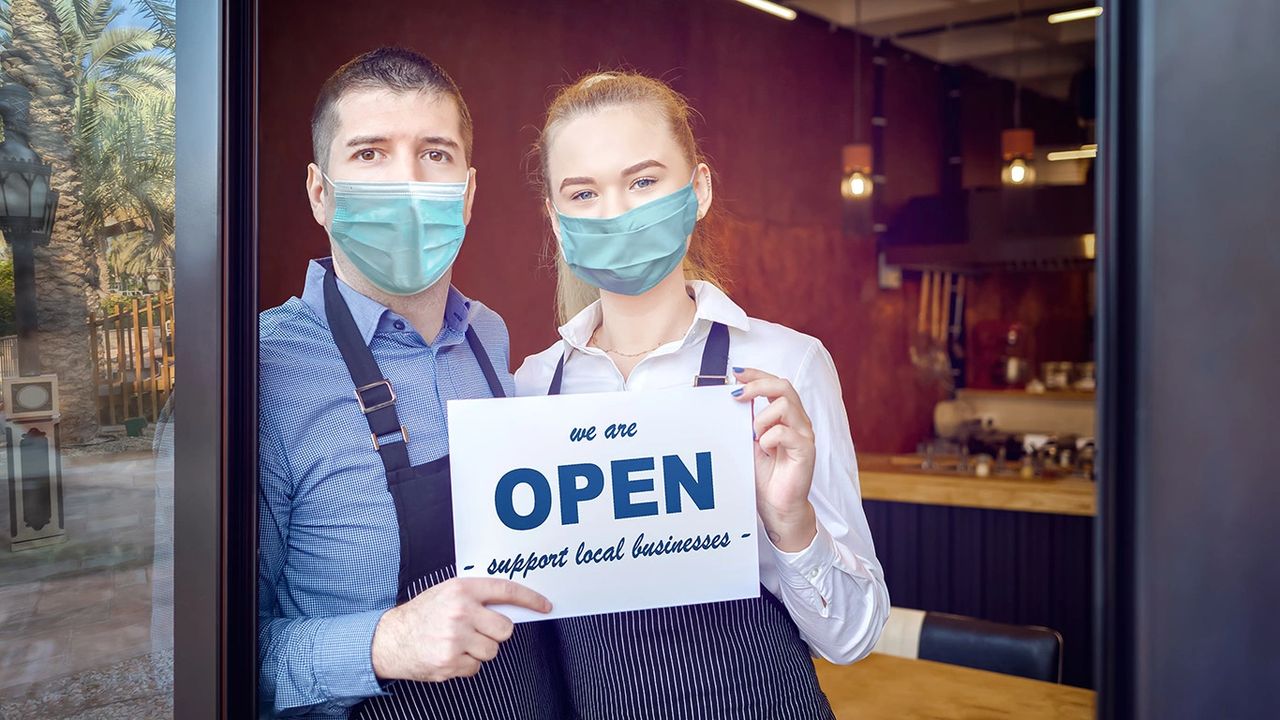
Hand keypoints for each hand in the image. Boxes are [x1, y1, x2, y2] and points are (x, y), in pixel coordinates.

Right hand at [370, 577, 550, 681]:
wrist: (389, 639)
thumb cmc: (422, 614)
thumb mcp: (447, 592)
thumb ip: (476, 595)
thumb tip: (512, 604)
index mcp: (461, 590)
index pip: (506, 590)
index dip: (530, 599)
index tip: (545, 605)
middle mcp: (460, 612)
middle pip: (505, 629)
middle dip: (495, 632)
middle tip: (477, 630)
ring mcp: (455, 639)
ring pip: (492, 651)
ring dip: (480, 650)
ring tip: (458, 642)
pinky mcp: (449, 662)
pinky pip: (476, 667)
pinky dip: (466, 664)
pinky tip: (450, 654)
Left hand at [732, 367, 818, 552]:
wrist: (777, 505)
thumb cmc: (765, 475)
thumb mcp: (749, 441)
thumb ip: (746, 420)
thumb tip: (731, 397)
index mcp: (786, 416)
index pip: (776, 383)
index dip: (757, 374)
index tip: (736, 372)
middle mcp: (798, 421)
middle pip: (784, 386)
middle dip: (757, 385)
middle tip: (737, 395)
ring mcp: (804, 434)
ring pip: (785, 405)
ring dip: (762, 418)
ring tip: (756, 437)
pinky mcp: (806, 450)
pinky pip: (785, 432)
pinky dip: (768, 438)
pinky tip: (764, 450)